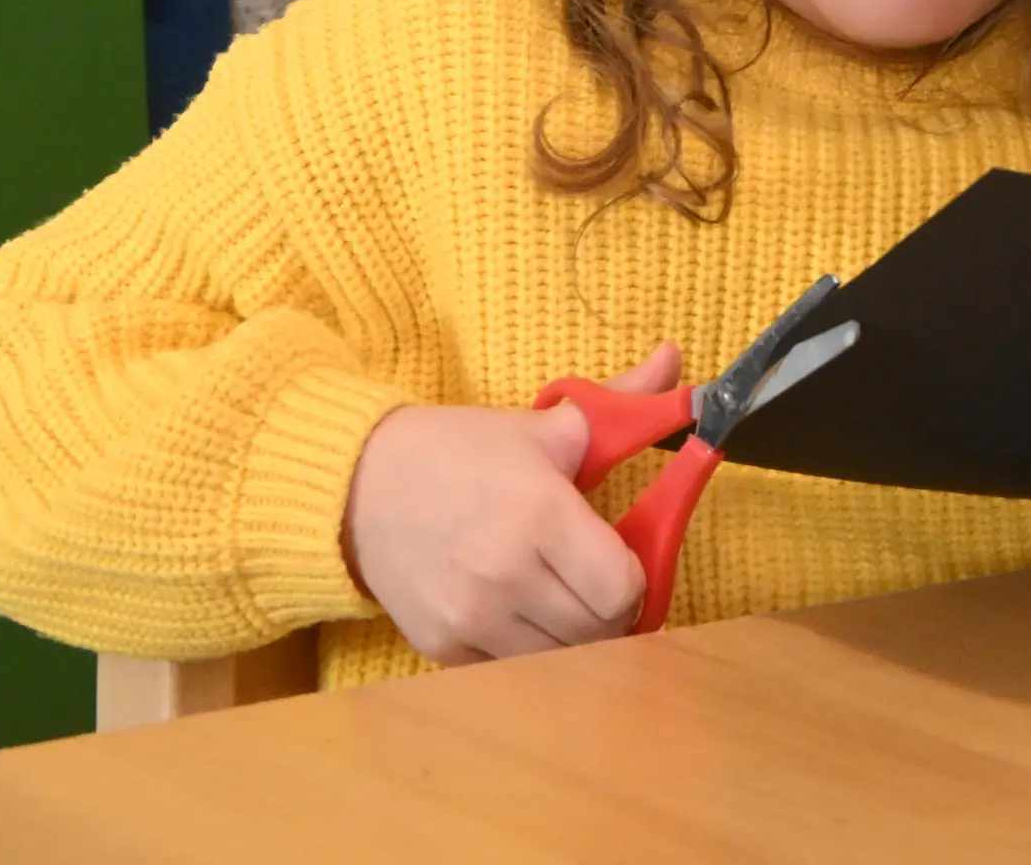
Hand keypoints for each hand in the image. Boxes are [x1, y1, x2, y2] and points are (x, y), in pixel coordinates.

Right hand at [343, 341, 680, 665]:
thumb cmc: (458, 451)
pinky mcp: (444, 649)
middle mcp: (507, 574)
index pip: (624, 589)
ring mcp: (472, 619)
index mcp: (540, 513)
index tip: (619, 560)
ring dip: (571, 636)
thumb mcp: (541, 425)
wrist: (357, 485)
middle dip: (609, 611)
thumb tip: (674, 357)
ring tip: (555, 597)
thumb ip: (618, 404)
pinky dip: (526, 653)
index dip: (634, 578)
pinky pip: (513, 672)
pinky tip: (513, 613)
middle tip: (592, 582)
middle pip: (601, 633)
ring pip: (562, 660)